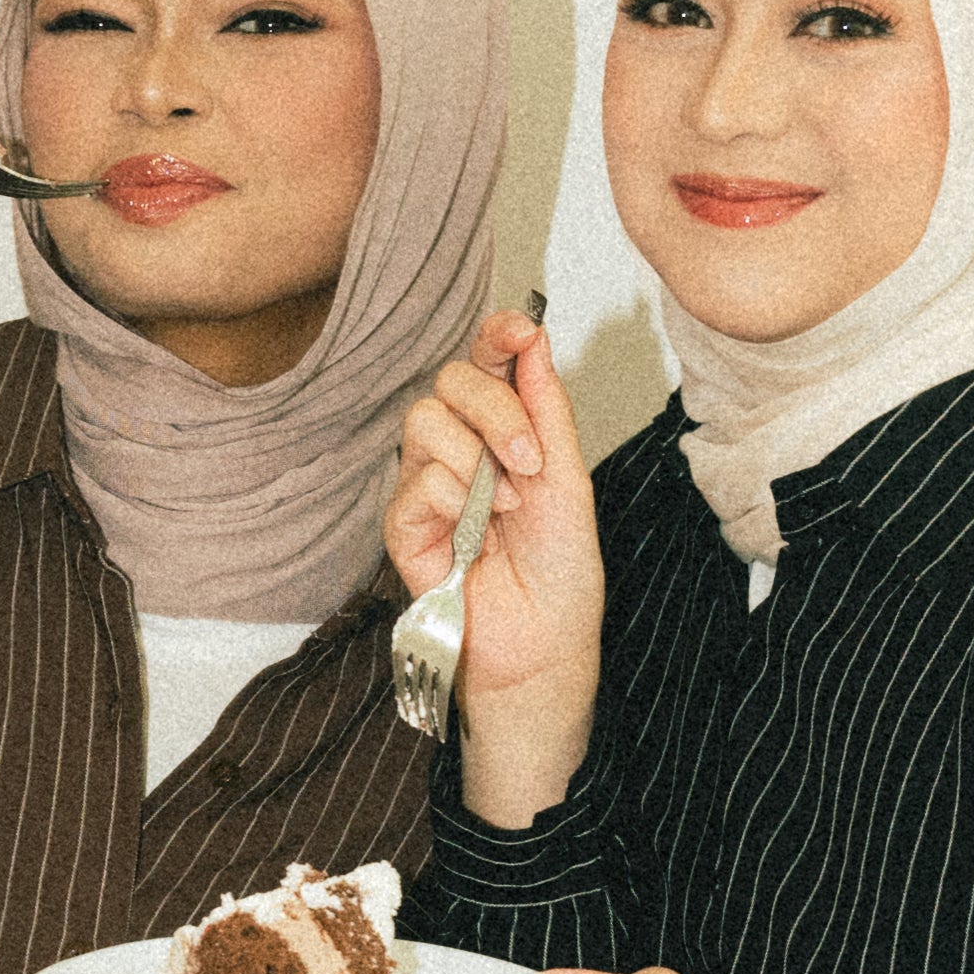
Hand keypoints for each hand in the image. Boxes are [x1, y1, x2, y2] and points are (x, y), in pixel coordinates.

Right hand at [386, 308, 601, 824]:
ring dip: (478, 457)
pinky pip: (416, 478)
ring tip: (510, 505)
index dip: (498, 335)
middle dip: (496, 409)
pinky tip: (479, 533)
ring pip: (425, 420)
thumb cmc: (560, 571)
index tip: (522, 329)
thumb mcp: (569, 480)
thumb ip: (548, 410)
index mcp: (504, 431)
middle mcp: (461, 449)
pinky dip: (456, 498)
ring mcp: (428, 483)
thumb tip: (534, 341)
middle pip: (450, 379)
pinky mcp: (404, 523)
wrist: (545, 643)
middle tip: (532, 459)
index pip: (488, 362)